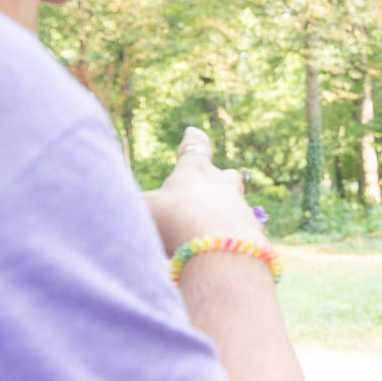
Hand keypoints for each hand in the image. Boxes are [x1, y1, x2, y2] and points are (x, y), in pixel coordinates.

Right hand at [143, 127, 264, 254]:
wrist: (219, 247)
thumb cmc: (174, 219)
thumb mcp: (144, 208)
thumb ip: (141, 205)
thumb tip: (128, 206)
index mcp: (194, 171)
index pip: (195, 148)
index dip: (193, 140)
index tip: (194, 131)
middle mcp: (222, 185)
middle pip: (226, 175)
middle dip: (219, 178)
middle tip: (213, 182)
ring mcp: (241, 208)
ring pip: (237, 203)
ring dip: (225, 211)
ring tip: (212, 224)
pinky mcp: (253, 233)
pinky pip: (242, 231)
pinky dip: (232, 238)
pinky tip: (222, 249)